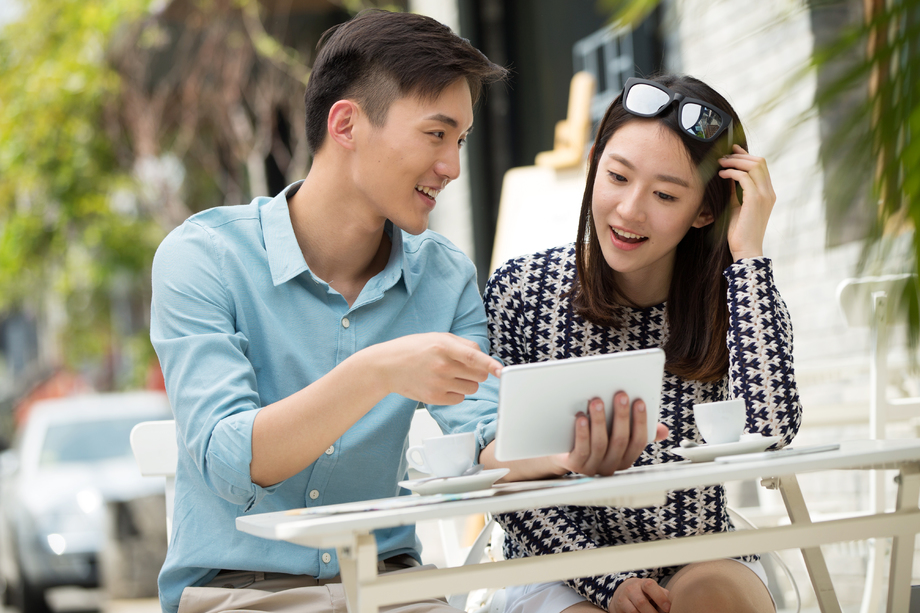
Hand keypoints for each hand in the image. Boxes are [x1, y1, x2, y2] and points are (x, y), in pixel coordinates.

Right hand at [375, 333, 502, 405]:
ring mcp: (438, 384)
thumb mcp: (437, 337)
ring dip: (467, 383)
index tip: (501, 371)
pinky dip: (456, 393)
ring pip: (472, 389)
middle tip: (462, 367)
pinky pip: (460, 399)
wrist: (386, 366)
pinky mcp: (434, 398)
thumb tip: (483, 356)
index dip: (490, 365)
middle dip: (477, 372)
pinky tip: (442, 385)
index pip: (474, 357)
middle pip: (479, 375)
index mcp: (443, 346)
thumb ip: (462, 344)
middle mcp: (442, 365)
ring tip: (449, 375)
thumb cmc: (412, 349)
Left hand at [551, 392, 668, 476]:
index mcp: (625, 457)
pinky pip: (582, 450)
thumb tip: (663, 430)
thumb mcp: (616, 434)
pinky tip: (581, 417)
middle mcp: (611, 465)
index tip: (639, 401)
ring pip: (600, 444)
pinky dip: (583, 432)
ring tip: (597, 401)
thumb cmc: (594, 439)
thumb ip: (637, 430)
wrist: (563, 454)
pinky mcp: (575, 465)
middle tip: (620, 394)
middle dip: (621, 416)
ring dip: (600, 421)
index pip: (638, 441)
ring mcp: (593, 466)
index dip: (640, 421)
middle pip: (620, 441)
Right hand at [610, 577, 670, 612]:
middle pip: (641, 602)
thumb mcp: (653, 591)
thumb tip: (674, 606)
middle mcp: (631, 589)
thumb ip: (663, 596)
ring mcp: (623, 598)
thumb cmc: (643, 593)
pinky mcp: (618, 607)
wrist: (622, 592)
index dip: (660, 598)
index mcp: (643, 583)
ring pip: (634, 611)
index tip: (668, 609)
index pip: (650, 586)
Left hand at [718, 144, 775, 261]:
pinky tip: (721, 175)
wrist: (745, 249)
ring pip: (753, 166)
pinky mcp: (755, 200)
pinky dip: (732, 173)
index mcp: (767, 193)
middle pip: (759, 161)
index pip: (761, 166)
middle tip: (722, 157)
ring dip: (735, 162)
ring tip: (720, 164)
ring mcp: (764, 195)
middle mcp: (769, 192)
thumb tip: (727, 175)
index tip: (731, 151)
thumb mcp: (737, 206)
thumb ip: (735, 191)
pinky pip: (744, 178)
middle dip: (739, 156)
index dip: (746, 155)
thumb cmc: (739, 231)